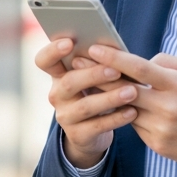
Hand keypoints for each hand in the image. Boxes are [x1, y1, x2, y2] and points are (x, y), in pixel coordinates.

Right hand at [35, 39, 138, 167]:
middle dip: (93, 75)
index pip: (44, 60)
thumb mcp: (92, 76)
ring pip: (86, 106)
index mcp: (58, 75)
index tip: (70, 42)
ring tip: (132, 92)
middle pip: (69, 82)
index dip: (53, 51)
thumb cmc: (95, 92)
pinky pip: (97, 126)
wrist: (91, 132)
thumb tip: (115, 48)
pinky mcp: (77, 135)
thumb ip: (97, 62)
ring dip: (110, 98)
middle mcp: (56, 95)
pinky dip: (116, 118)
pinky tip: (132, 112)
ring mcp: (65, 116)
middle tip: (116, 70)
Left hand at [87, 45, 176, 172]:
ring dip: (109, 96)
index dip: (114, 57)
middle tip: (77, 62)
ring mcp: (160, 128)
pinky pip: (135, 125)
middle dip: (98, 74)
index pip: (140, 68)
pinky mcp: (157, 145)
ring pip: (125, 108)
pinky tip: (120, 105)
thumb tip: (144, 61)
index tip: (94, 48)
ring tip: (92, 81)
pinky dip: (129, 114)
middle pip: (123, 89)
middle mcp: (167, 107)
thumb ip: (170, 63)